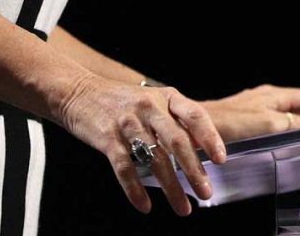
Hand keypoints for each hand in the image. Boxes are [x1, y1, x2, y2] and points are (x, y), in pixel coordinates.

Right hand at [53, 72, 227, 216]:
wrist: (78, 92)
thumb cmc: (123, 101)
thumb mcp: (154, 100)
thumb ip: (177, 119)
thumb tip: (204, 146)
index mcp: (166, 97)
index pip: (195, 115)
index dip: (210, 137)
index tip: (221, 159)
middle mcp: (149, 108)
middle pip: (177, 141)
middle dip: (194, 171)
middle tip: (206, 192)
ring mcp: (128, 123)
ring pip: (154, 159)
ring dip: (171, 187)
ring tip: (183, 207)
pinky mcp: (107, 138)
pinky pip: (125, 168)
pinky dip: (135, 190)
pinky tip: (145, 206)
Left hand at [199, 83, 299, 142]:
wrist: (195, 127)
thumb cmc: (230, 124)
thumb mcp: (270, 126)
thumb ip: (294, 125)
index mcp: (274, 95)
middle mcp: (264, 97)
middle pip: (294, 105)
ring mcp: (252, 106)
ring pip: (280, 114)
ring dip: (288, 128)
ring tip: (290, 145)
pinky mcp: (241, 117)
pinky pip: (265, 122)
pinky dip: (273, 132)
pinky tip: (267, 145)